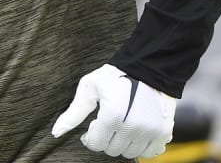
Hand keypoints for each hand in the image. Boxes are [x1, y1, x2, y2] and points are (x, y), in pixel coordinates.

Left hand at [51, 64, 175, 158]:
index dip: (92, 134)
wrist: (150, 67)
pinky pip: (150, 153)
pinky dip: (143, 146)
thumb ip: (74, 112)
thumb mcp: (90, 87)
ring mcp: (150, 131)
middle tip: (110, 122)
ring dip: (124, 143)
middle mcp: (132, 127)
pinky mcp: (164, 132)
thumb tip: (56, 132)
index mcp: (112, 116)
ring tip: (123, 124)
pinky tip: (138, 131)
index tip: (95, 124)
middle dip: (107, 138)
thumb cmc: (117, 75)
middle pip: (112, 150)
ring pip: (130, 153)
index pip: (95, 144)